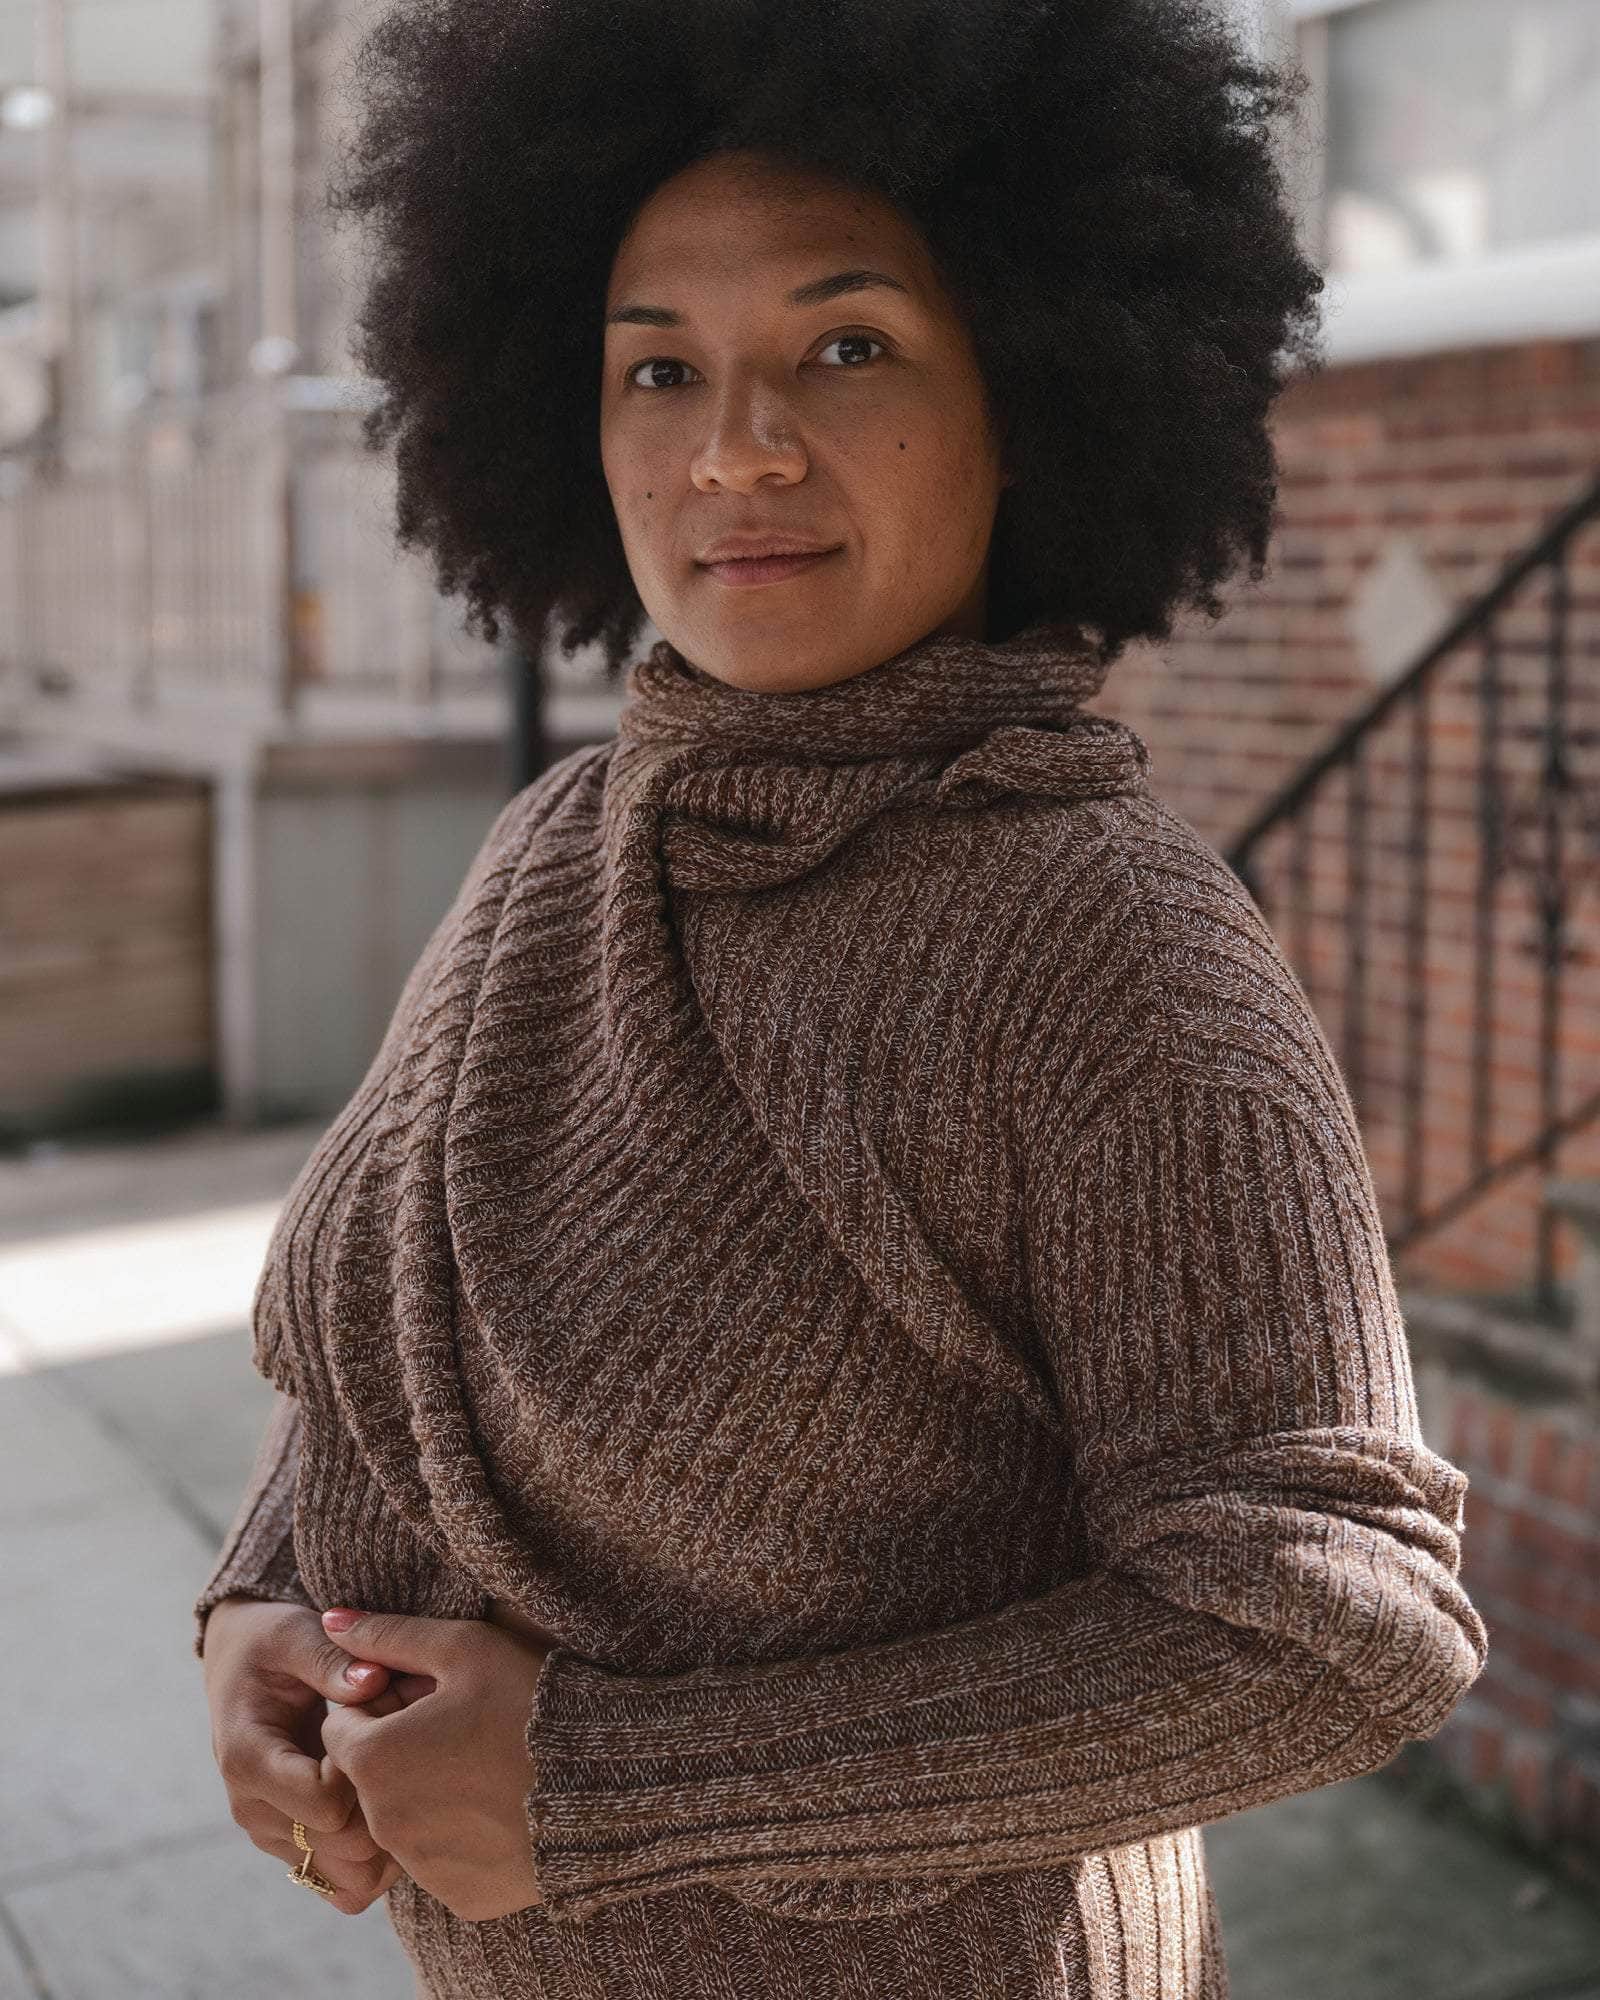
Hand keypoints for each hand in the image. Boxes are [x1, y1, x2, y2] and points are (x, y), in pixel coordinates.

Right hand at [201, 1597, 405, 1914]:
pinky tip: (394, 1802)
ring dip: (387, 1832)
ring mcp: (273, 1835)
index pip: (323, 1805)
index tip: (377, 1724)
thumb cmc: (272, 1644)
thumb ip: (332, 1660)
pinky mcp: (294, 1846)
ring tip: (399, 1773)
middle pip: (341, 1847)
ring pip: (349, 1876)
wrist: (242, 1665)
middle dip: (384, 1800)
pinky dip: (379, 1855)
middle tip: (401, 1747)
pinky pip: (347, 1883)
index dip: (364, 1771)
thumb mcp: (297, 1634)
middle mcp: (254, 1810)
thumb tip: (373, 1682)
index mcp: (248, 1761)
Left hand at [318, 1607, 550, 1923]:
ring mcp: (422, 1867)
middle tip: (462, 1727)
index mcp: (375, 1759)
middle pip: (370, 1776)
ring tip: (487, 1764)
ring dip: (427, 1793)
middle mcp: (383, 1824)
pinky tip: (501, 1808)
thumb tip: (330, 1619)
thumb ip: (389, 1635)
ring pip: (404, 1820)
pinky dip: (460, 1837)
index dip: (380, 1703)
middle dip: (399, 1749)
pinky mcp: (460, 1897)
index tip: (428, 1695)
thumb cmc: (531, 1699)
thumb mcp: (464, 1648)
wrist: (606, 1780)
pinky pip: (442, 1859)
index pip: (341, 1725)